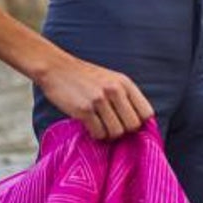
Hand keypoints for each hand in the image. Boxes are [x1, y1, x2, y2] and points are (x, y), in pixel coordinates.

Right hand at [36, 52, 153, 140]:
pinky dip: (95, 134)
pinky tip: (89, 125)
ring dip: (108, 134)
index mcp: (124, 83)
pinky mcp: (84, 110)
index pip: (147, 113)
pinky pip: (99, 133)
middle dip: (124, 130)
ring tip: (99, 126)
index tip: (127, 123)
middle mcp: (115, 90)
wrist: (55, 68)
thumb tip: (137, 122)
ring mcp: (99, 100)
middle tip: (111, 126)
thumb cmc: (83, 76)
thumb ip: (124, 96)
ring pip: (116, 132)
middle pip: (133, 125)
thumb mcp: (110, 79)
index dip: (139, 122)